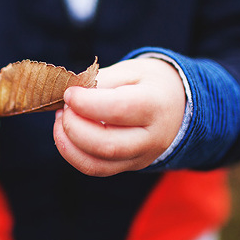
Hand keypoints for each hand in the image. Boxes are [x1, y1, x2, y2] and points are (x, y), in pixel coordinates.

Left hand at [53, 57, 185, 176]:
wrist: (177, 105)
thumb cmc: (147, 83)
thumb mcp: (129, 70)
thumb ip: (100, 82)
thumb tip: (70, 97)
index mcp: (156, 105)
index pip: (118, 110)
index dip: (86, 102)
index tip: (69, 93)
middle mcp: (152, 138)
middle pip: (107, 145)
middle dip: (74, 126)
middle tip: (64, 106)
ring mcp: (141, 157)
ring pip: (97, 165)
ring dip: (68, 143)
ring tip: (62, 118)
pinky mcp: (128, 166)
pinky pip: (95, 169)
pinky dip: (72, 153)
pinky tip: (66, 132)